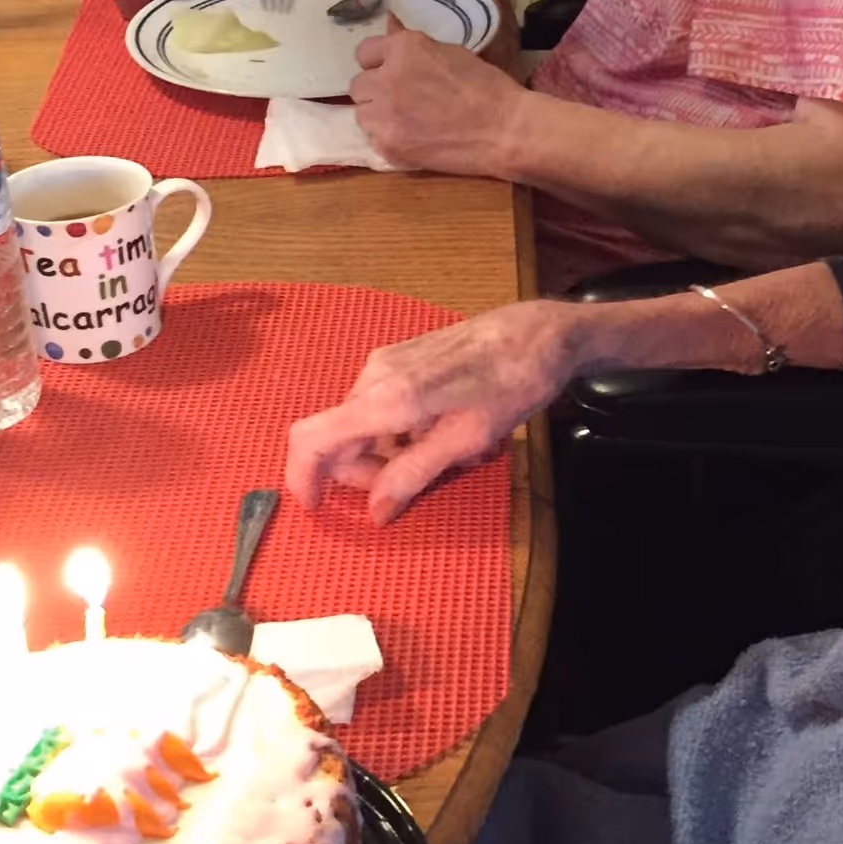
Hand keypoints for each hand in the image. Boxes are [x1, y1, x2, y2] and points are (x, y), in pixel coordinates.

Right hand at [286, 300, 583, 521]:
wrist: (540, 331)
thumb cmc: (512, 383)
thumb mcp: (467, 439)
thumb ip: (414, 474)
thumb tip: (375, 511)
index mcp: (387, 397)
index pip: (312, 437)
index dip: (302, 477)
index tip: (316, 507)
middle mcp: (376, 375)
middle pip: (341, 437)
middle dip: (368, 471)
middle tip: (416, 487)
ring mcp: (387, 362)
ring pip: (366, 425)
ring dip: (396, 452)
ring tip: (453, 456)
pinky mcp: (402, 357)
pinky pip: (386, 406)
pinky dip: (407, 430)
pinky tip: (451, 434)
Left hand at [349, 19, 527, 176]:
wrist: (505, 130)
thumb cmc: (486, 87)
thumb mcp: (451, 52)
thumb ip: (413, 46)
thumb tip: (389, 26)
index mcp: (403, 49)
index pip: (364, 53)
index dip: (380, 64)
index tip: (394, 73)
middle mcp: (386, 79)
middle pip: (358, 86)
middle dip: (377, 92)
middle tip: (403, 100)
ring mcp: (384, 115)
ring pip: (363, 115)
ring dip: (380, 117)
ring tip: (409, 122)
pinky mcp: (388, 145)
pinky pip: (375, 140)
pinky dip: (391, 140)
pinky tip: (416, 140)